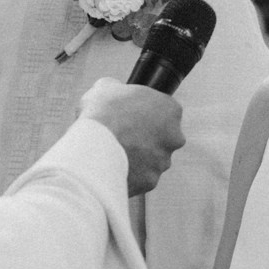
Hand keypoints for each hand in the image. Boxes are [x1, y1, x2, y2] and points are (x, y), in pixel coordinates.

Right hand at [80, 78, 184, 196]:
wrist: (94, 146)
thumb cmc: (102, 113)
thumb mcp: (106, 87)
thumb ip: (118, 88)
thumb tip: (113, 90)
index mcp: (170, 110)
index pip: (165, 111)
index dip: (146, 113)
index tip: (132, 116)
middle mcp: (174, 137)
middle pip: (162, 137)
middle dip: (145, 138)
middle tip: (123, 136)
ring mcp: (163, 162)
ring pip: (152, 160)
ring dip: (138, 158)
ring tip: (114, 153)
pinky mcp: (150, 182)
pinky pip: (141, 178)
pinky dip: (130, 175)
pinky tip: (113, 168)